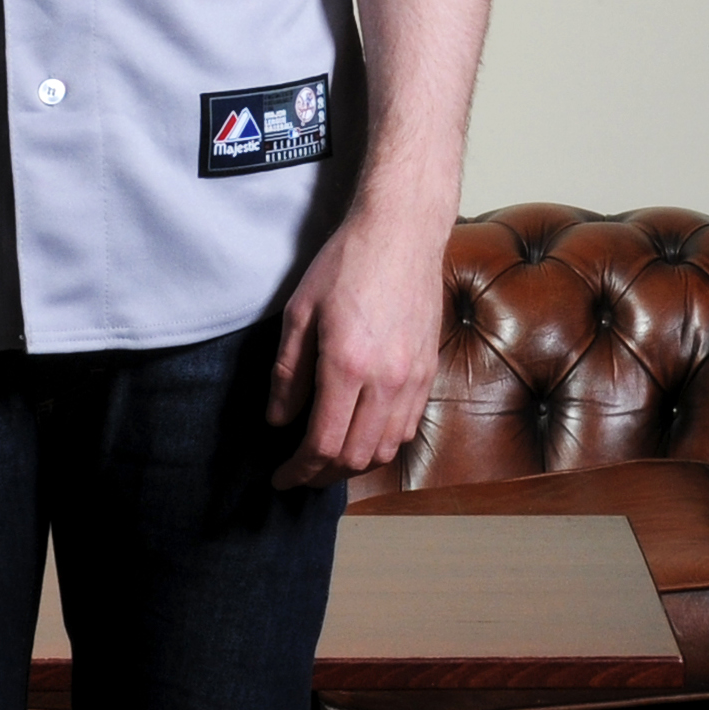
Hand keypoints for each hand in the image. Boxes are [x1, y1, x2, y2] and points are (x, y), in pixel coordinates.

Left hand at [267, 208, 446, 489]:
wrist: (401, 232)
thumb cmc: (346, 263)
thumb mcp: (300, 312)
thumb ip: (288, 372)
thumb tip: (280, 420)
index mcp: (347, 364)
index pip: (323, 443)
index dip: (299, 470)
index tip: (282, 477)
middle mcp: (386, 379)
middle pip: (356, 457)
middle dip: (323, 476)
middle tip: (300, 474)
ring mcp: (413, 377)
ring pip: (387, 449)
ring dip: (355, 465)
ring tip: (329, 461)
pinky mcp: (429, 370)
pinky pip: (409, 427)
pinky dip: (384, 444)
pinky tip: (363, 436)